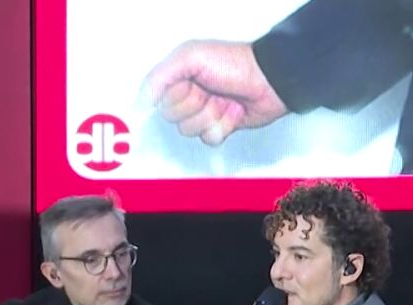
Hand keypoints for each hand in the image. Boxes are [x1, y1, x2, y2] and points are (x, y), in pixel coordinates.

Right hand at [144, 40, 289, 145]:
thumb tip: (142, 99)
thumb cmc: (235, 64)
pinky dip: (222, 127)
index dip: (174, 95)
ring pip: (190, 130)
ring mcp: (204, 111)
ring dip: (210, 116)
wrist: (269, 82)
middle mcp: (190, 93)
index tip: (188, 85)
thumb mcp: (191, 57)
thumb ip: (160, 76)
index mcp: (180, 74)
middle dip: (194, 105)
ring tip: (224, 101)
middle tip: (209, 92)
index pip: (159, 97)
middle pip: (173, 116)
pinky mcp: (219, 126)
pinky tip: (233, 112)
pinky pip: (208, 139)